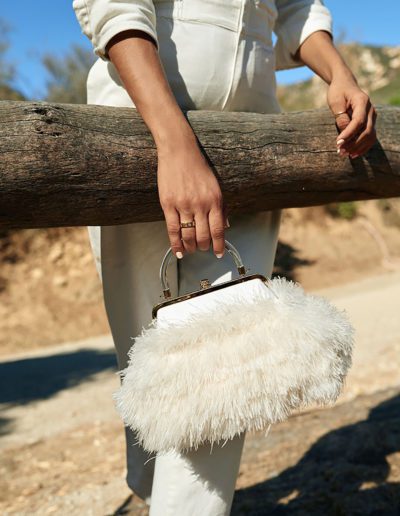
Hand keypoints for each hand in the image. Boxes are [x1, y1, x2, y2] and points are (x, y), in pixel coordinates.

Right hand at [157, 141, 228, 258]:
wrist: (179, 151)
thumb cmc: (198, 167)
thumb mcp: (216, 186)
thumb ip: (221, 207)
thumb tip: (226, 226)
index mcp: (214, 200)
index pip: (218, 230)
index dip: (219, 245)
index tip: (219, 253)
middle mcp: (200, 204)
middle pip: (203, 236)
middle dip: (204, 247)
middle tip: (203, 249)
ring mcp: (183, 205)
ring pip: (188, 235)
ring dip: (190, 247)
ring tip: (191, 249)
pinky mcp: (168, 204)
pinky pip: (172, 229)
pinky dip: (175, 243)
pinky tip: (178, 250)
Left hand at [327, 72, 376, 158]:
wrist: (345, 84)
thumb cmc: (338, 92)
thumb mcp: (335, 102)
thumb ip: (340, 116)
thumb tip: (345, 131)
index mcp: (362, 101)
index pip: (359, 121)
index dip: (349, 134)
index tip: (338, 143)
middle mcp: (371, 109)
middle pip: (367, 131)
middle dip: (353, 143)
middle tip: (340, 152)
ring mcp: (372, 116)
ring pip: (370, 136)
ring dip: (358, 147)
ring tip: (345, 154)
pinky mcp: (370, 122)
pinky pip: (370, 137)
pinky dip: (363, 147)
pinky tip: (353, 154)